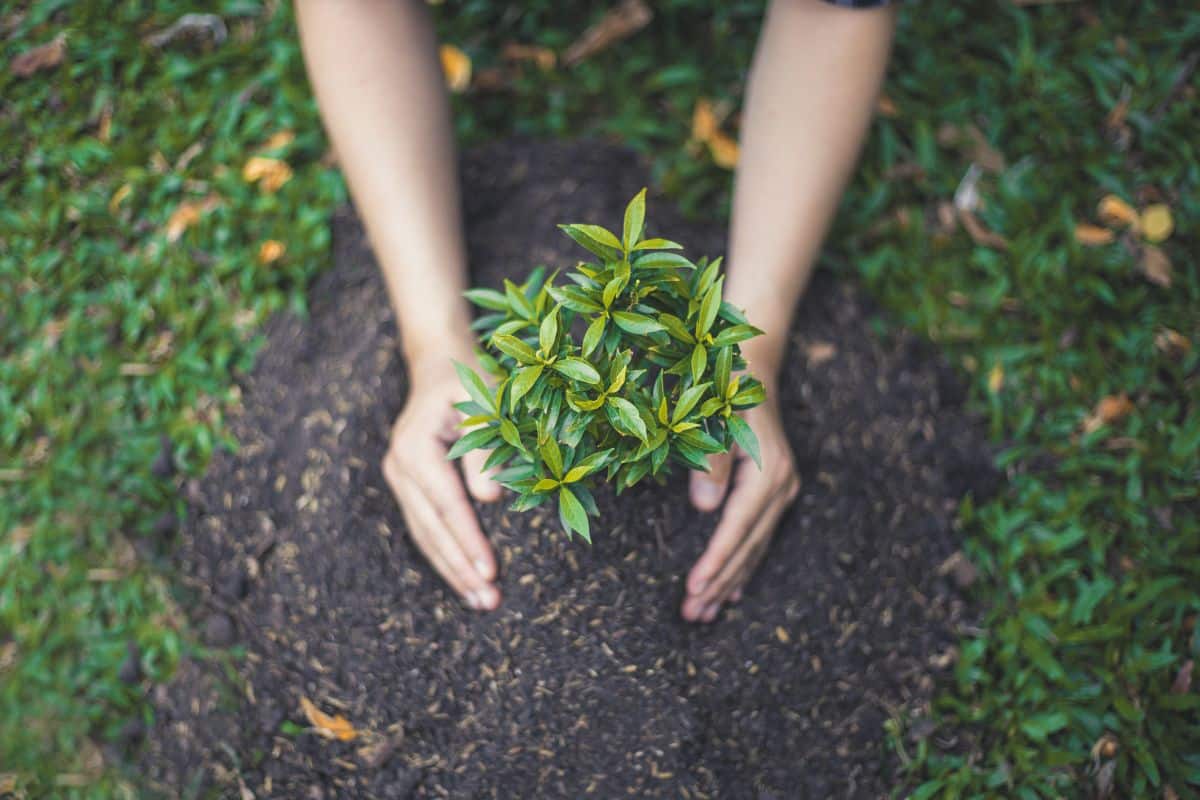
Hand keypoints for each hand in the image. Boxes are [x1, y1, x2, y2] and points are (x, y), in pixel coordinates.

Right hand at [381, 355, 502, 609]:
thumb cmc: (471, 380)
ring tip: (480, 601)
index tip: (490, 572)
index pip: (446, 505)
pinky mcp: (408, 485)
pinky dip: (444, 555)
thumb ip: (486, 450)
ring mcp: (399, 478)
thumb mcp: (486, 403)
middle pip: (431, 528)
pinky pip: (424, 527)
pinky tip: (464, 579)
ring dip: (452, 570)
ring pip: (424, 534)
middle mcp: (399, 466)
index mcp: (416, 447)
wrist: (439, 364)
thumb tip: (490, 499)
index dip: (468, 540)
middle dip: (460, 568)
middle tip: (488, 601)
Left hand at [681, 397, 798, 621]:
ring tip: (702, 615)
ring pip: (754, 548)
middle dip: (718, 583)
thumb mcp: (713, 415)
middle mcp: (780, 487)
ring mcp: (782, 491)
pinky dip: (743, 568)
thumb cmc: (724, 387)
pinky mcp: (776, 493)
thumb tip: (704, 508)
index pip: (736, 529)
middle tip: (691, 615)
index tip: (693, 589)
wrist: (752, 367)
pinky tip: (732, 595)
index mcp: (767, 472)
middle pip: (747, 546)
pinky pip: (759, 539)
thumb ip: (710, 460)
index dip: (715, 561)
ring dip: (728, 583)